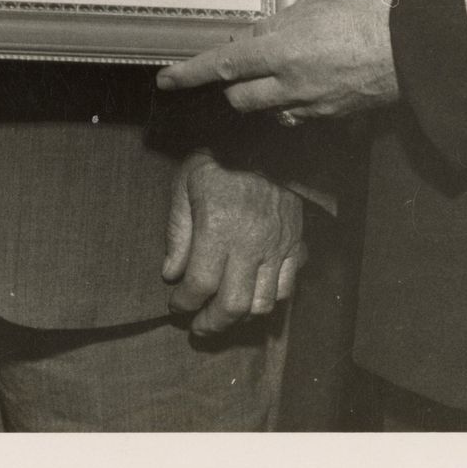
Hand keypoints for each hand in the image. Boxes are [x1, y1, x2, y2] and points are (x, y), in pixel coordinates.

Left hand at [157, 0, 399, 120]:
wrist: (416, 49)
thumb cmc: (367, 16)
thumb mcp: (314, 4)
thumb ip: (278, 24)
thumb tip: (254, 36)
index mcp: (282, 52)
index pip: (224, 66)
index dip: (190, 74)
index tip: (167, 80)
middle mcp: (291, 86)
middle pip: (240, 98)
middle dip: (234, 85)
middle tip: (245, 64)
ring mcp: (313, 106)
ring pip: (269, 110)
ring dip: (264, 95)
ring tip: (282, 71)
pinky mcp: (333, 118)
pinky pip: (299, 115)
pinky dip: (293, 102)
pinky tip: (308, 83)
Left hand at [161, 151, 304, 333]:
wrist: (265, 140)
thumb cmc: (218, 160)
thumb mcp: (185, 184)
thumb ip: (178, 231)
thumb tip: (171, 273)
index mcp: (218, 227)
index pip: (200, 284)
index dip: (184, 302)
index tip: (176, 306)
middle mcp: (250, 243)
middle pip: (233, 304)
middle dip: (212, 323)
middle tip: (199, 327)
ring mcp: (277, 246)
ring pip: (263, 303)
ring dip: (241, 317)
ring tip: (225, 314)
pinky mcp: (295, 244)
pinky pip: (287, 287)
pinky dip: (270, 300)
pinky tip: (253, 297)